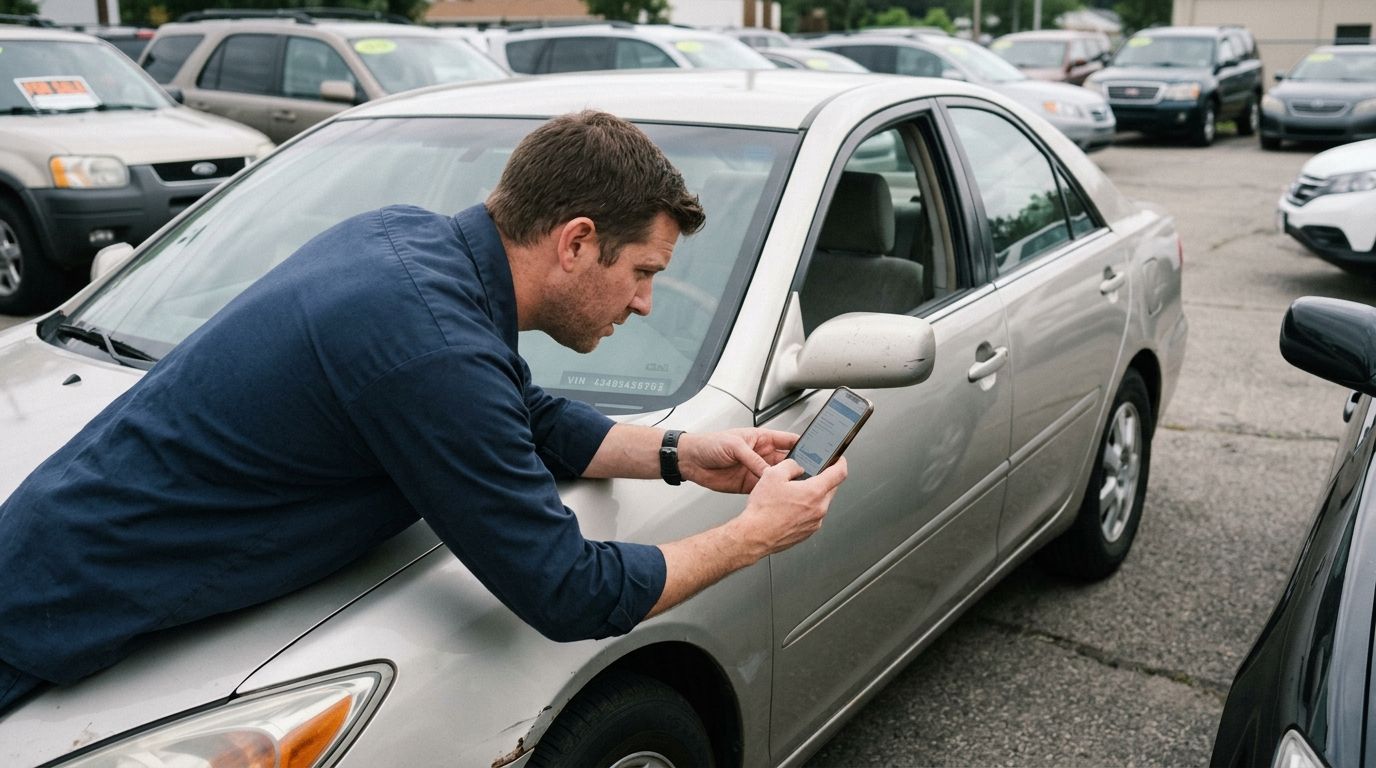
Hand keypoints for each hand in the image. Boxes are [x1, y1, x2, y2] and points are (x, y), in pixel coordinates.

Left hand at [679, 428, 798, 493]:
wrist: (691, 460)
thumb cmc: (709, 444)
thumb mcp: (734, 445)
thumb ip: (753, 459)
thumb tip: (768, 472)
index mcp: (762, 439)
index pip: (788, 440)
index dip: (804, 445)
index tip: (817, 452)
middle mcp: (762, 454)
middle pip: (787, 461)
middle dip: (799, 467)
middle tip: (809, 474)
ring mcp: (756, 470)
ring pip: (778, 477)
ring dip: (786, 482)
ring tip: (796, 487)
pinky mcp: (749, 484)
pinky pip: (765, 489)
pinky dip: (772, 494)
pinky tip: (778, 496)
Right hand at [729, 457, 848, 559]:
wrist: (754, 536)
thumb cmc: (763, 510)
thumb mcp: (773, 475)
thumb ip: (791, 464)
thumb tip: (798, 466)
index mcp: (814, 492)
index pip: (839, 473)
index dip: (840, 462)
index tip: (839, 459)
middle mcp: (819, 509)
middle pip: (831, 488)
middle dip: (822, 479)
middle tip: (807, 475)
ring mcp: (814, 522)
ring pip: (821, 503)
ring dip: (812, 495)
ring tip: (791, 494)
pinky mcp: (808, 532)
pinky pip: (812, 516)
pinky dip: (805, 509)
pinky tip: (788, 508)